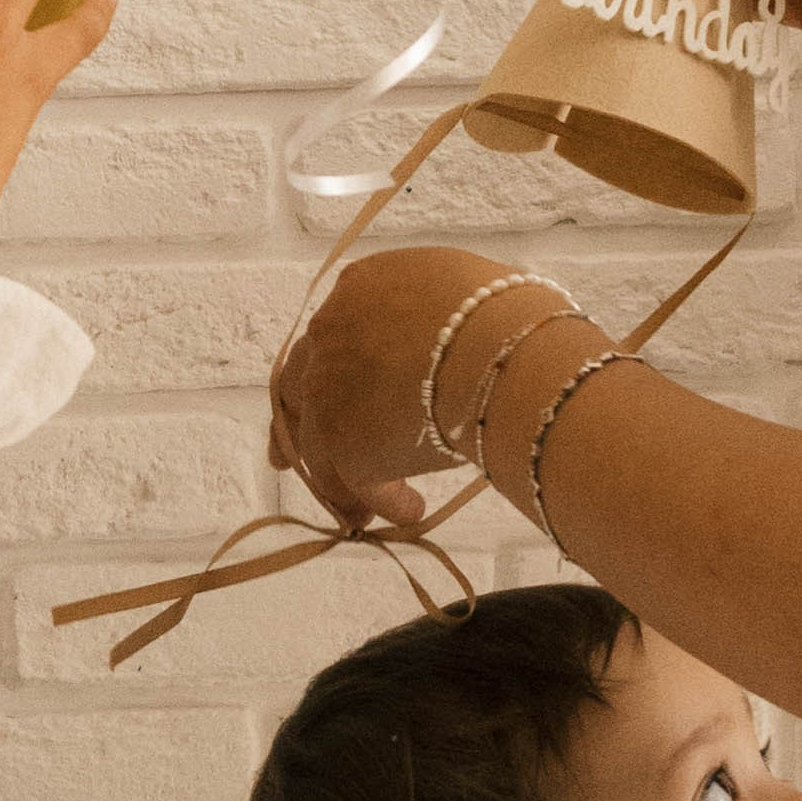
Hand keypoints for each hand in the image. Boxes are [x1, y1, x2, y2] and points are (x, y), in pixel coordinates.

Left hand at [272, 244, 607, 529]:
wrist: (503, 354)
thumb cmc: (506, 316)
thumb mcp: (462, 288)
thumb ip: (438, 309)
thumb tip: (466, 333)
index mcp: (357, 290)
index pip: (333, 335)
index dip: (336, 368)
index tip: (342, 393)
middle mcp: (329, 336)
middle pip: (298, 388)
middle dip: (298, 424)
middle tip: (294, 456)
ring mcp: (329, 393)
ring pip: (317, 449)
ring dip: (340, 482)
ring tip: (361, 512)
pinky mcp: (345, 446)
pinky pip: (358, 485)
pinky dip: (387, 502)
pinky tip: (413, 511)